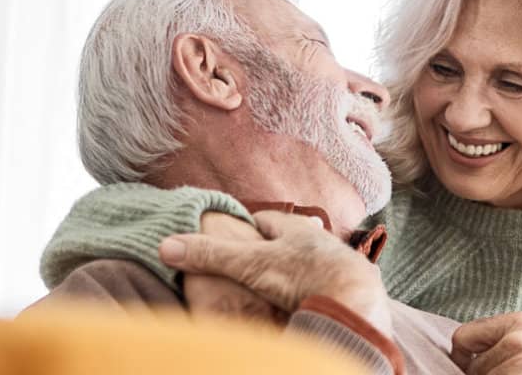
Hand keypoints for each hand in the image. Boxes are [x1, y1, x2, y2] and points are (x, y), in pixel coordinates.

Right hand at [160, 210, 389, 330]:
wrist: (356, 302)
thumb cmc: (305, 275)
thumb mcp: (251, 264)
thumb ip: (211, 256)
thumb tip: (165, 246)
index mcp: (296, 228)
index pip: (266, 219)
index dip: (248, 227)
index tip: (235, 234)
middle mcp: (321, 241)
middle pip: (291, 240)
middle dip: (275, 247)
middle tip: (258, 258)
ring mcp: (339, 264)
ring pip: (312, 261)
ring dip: (298, 268)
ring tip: (283, 280)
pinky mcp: (351, 288)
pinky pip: (327, 283)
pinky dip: (315, 288)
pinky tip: (310, 298)